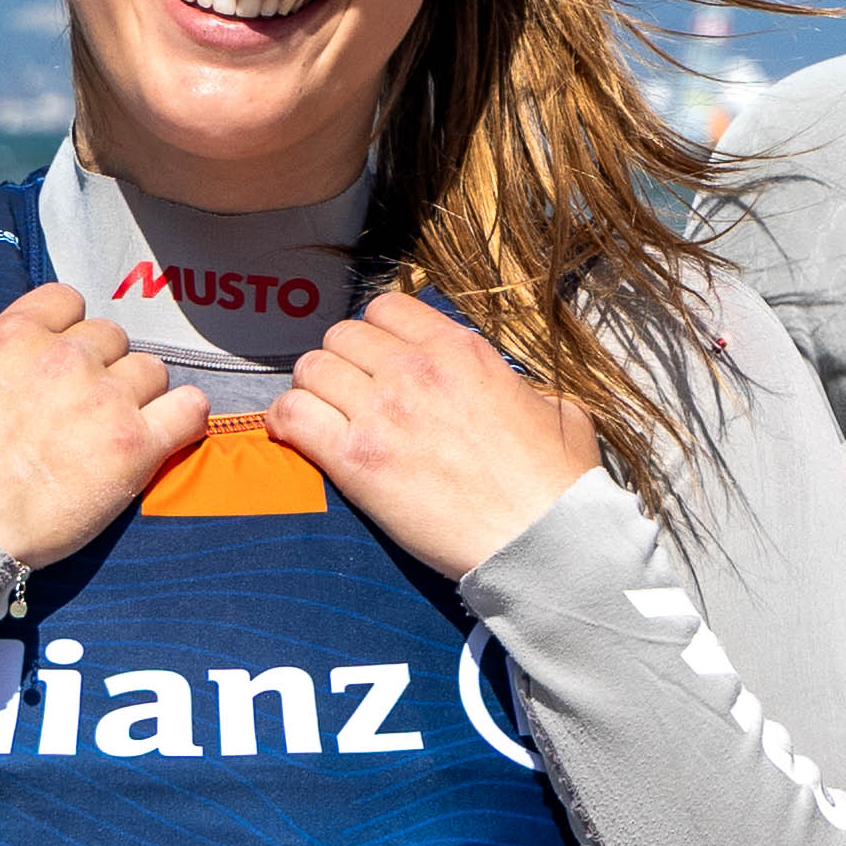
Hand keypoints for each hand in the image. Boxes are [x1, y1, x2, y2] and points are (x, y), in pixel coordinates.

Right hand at [0, 283, 208, 567]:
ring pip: (152, 370)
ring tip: (117, 427)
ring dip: (140, 393)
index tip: (61, 354)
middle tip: (84, 404)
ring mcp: (105, 398)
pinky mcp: (134, 445)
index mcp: (12, 337)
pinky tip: (169, 433)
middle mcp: (66, 357)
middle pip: (112, 337)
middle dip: (102, 365)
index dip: (67, 327)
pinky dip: (185, 418)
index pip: (66, 300)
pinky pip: (190, 410)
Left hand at [272, 293, 602, 581]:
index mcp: (461, 350)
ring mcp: (382, 411)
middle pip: (341, 336)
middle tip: (351, 395)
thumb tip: (512, 392)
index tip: (380, 359)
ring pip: (310, 368)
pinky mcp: (356, 459)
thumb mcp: (558, 409)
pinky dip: (286, 422)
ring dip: (313, 390)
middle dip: (342, 362)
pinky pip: (291, 415)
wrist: (540, 537)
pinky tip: (298, 436)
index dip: (377, 332)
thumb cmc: (557, 482)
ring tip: (324, 416)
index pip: (387, 308)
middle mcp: (415, 370)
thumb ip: (519, 386)